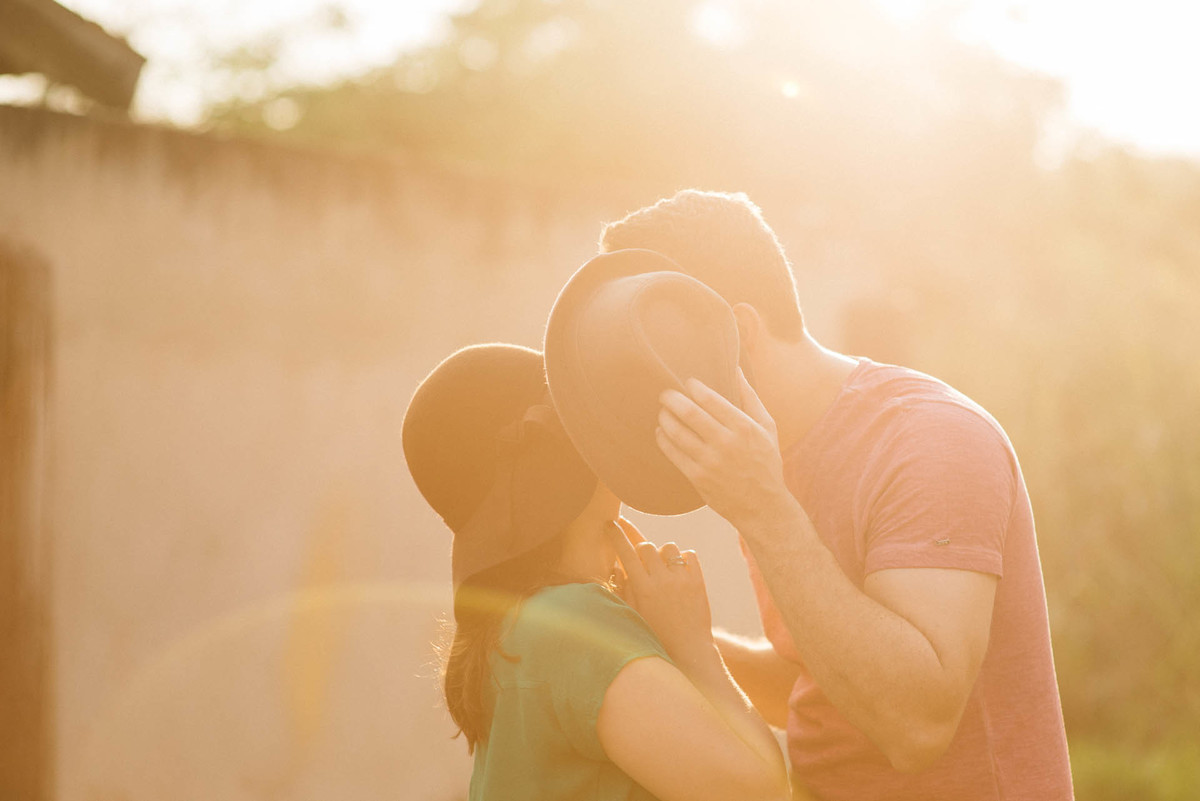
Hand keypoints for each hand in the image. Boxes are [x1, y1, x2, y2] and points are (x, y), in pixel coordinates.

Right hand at [606, 519, 713, 664]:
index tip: (610, 523)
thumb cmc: (655, 635)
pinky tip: (678, 572)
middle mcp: (662, 580)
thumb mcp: (634, 614)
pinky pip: (690, 554)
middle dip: (641, 549)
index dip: (616, 535)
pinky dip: (683, 559)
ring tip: (663, 568)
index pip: (626, 553)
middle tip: (641, 560)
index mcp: (643, 589)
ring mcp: (682, 579)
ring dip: (663, 553)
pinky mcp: (699, 581)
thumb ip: (624, 588)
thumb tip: (616, 565)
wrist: (688, 650)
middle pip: (647, 546)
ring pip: (669, 546)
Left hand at [656, 370, 793, 528]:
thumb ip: (750, 397)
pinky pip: (673, 453)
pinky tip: (661, 431)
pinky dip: (663, 439)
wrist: (763, 506)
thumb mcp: (767, 427)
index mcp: (744, 428)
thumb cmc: (765, 461)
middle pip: (690, 414)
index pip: (711, 400)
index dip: (694, 387)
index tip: (687, 382)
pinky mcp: (698, 478)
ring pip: (677, 433)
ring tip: (663, 411)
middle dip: (672, 399)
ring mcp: (710, 462)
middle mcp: (726, 443)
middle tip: (665, 393)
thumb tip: (736, 368)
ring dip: (665, 418)